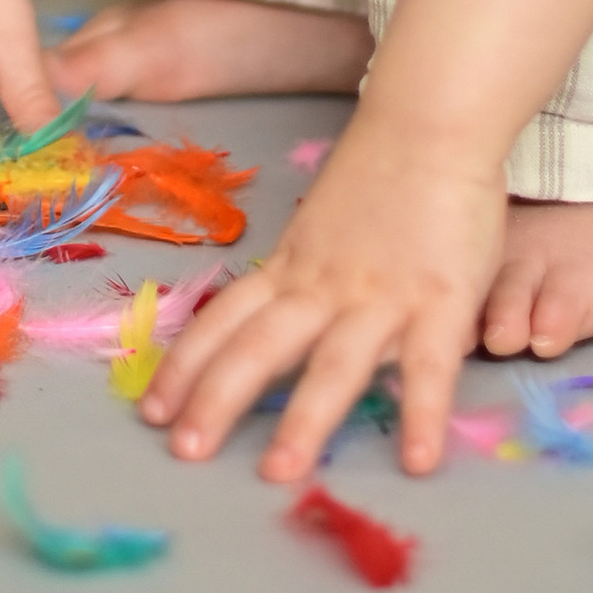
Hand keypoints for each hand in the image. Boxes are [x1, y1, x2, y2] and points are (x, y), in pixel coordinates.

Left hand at [140, 116, 507, 481]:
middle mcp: (323, 285)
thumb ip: (307, 271)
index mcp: (292, 265)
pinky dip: (422, 414)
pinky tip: (418, 462)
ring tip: (277, 474)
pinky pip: (430, 366)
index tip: (151, 409)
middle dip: (216, 401)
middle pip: (257, 347)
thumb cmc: (384, 169)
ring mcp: (380, 295)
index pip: (225, 321)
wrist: (431, 118)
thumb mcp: (324, 224)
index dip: (185, 366)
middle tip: (182, 451)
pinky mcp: (440, 299)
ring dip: (303, 421)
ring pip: (333, 364)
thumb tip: (286, 315)